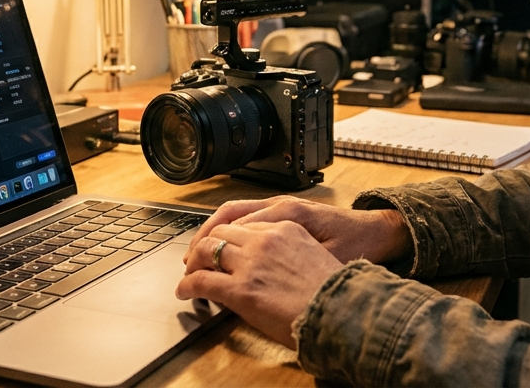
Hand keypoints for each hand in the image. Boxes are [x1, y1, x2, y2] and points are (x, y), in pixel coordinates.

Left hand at [177, 220, 343, 348]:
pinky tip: (185, 291)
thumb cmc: (335, 286)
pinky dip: (188, 285)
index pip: (244, 223)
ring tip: (189, 272)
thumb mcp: (314, 254)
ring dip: (193, 262)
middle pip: (221, 231)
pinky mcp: (241, 289)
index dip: (227, 235)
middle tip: (198, 259)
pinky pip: (202, 281)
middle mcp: (266, 239)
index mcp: (286, 226)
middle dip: (205, 244)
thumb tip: (271, 261)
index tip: (222, 245)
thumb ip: (288, 249)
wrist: (344, 307)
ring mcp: (251, 263)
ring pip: (207, 250)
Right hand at [182, 195, 411, 265]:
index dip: (209, 250)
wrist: (379, 231)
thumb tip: (253, 284)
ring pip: (234, 213)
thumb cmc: (357, 247)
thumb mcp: (326, 263)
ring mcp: (282, 206)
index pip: (234, 225)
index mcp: (288, 214)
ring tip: (196, 257)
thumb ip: (291, 269)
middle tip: (187, 266)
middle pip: (227, 216)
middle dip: (203, 240)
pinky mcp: (286, 212)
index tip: (193, 273)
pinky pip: (248, 216)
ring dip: (212, 233)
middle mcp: (281, 205)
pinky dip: (229, 230)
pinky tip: (222, 248)